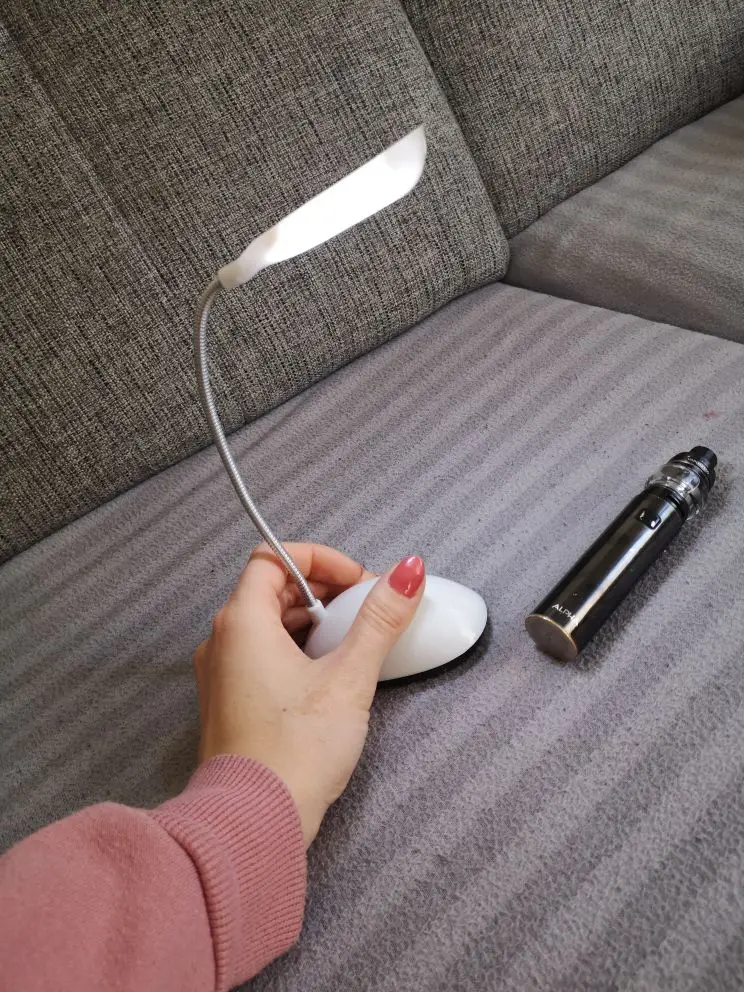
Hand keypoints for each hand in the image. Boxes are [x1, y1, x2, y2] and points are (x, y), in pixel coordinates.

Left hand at [193, 543, 424, 845]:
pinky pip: (263, 654)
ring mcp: (222, 674)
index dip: (320, 560)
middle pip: (272, 588)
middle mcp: (223, 641)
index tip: (358, 582)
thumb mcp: (349, 679)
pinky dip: (297, 649)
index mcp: (242, 623)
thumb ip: (380, 620)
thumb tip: (408, 571)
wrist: (254, 824)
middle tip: (365, 608)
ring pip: (268, 623)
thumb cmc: (294, 752)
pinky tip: (329, 674)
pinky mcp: (231, 702)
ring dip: (313, 620)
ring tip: (354, 642)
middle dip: (323, 589)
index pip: (273, 558)